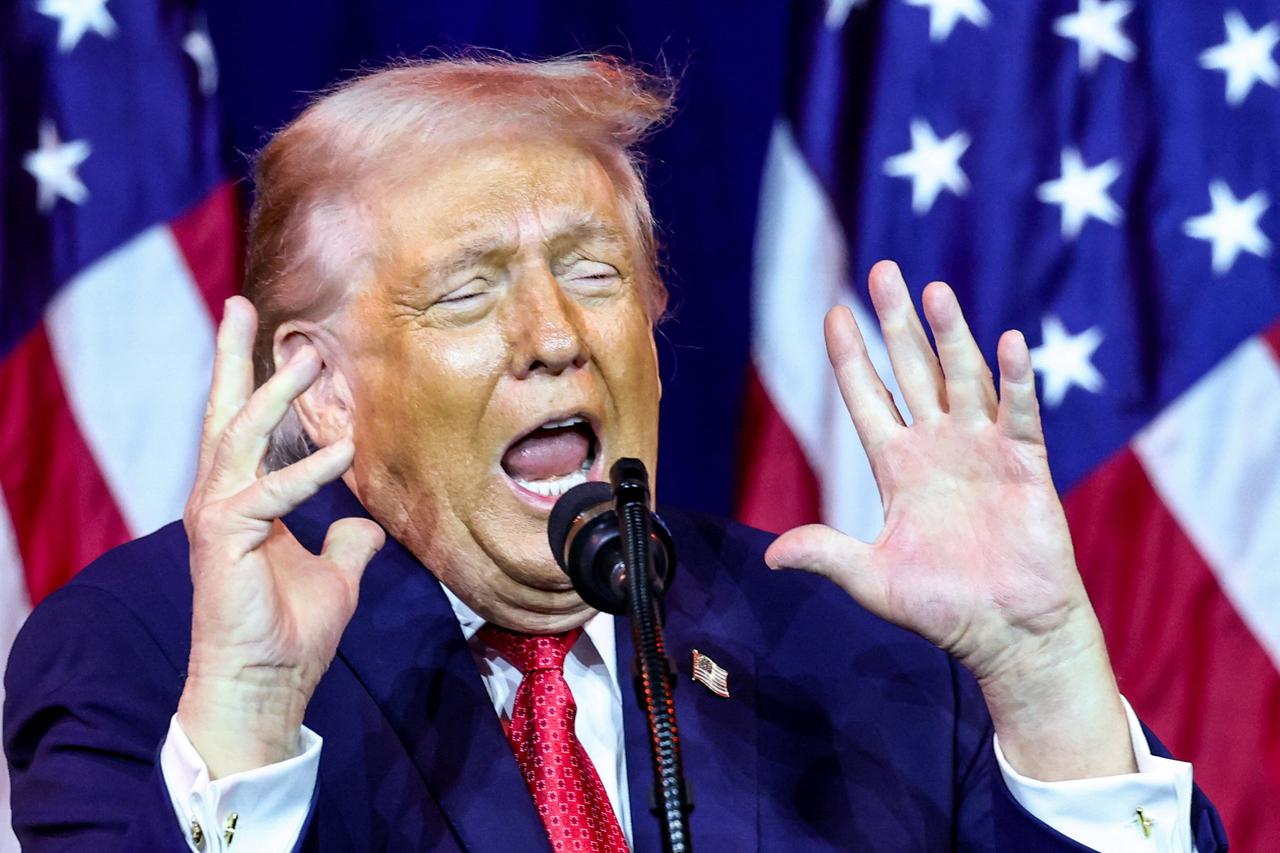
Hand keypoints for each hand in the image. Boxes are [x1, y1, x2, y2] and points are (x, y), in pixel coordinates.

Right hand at [176, 297, 384, 777]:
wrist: (263, 685)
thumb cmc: (290, 632)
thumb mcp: (334, 576)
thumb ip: (346, 542)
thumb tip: (364, 526)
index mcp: (244, 501)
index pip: (246, 429)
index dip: (257, 383)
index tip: (273, 340)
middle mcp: (222, 500)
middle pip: (225, 413)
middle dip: (232, 357)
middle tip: (240, 304)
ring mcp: (218, 517)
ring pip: (239, 438)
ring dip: (273, 395)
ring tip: (305, 357)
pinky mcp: (225, 540)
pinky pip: (269, 494)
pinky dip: (307, 471)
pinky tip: (343, 450)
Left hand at [765, 261, 1134, 780]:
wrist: (1008, 635)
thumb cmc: (943, 610)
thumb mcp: (873, 580)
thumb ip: (827, 555)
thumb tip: (770, 555)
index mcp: (898, 468)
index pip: (868, 397)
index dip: (851, 356)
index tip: (834, 312)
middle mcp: (938, 447)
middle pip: (914, 370)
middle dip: (897, 322)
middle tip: (883, 270)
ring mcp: (983, 450)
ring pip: (963, 378)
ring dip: (950, 335)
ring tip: (934, 291)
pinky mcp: (1027, 465)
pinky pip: (1020, 413)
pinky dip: (1014, 379)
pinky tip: (1007, 340)